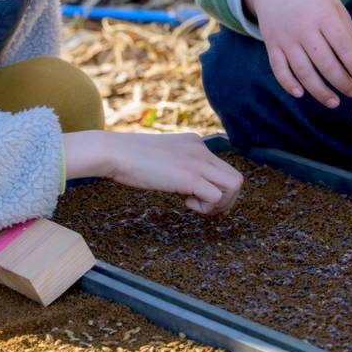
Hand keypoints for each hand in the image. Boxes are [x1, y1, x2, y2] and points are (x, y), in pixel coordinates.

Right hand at [64, 130, 243, 214]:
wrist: (114, 152)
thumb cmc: (130, 159)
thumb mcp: (163, 157)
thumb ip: (180, 166)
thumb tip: (189, 188)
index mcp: (196, 143)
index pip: (224, 168)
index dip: (216, 188)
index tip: (198, 197)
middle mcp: (202, 150)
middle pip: (237, 178)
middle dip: (226, 200)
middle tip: (203, 208)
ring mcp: (198, 162)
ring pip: (234, 186)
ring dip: (218, 204)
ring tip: (193, 204)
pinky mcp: (190, 176)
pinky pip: (216, 197)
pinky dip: (205, 207)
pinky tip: (185, 203)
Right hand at [245, 0, 351, 108]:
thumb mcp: (334, 8)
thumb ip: (349, 34)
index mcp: (323, 16)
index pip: (342, 45)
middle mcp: (303, 29)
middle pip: (324, 62)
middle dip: (341, 82)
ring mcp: (285, 38)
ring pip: (302, 71)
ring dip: (319, 90)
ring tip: (334, 102)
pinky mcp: (271, 45)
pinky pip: (278, 69)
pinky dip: (288, 84)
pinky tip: (301, 94)